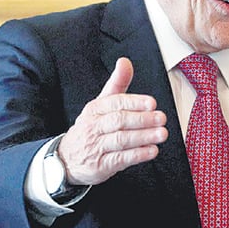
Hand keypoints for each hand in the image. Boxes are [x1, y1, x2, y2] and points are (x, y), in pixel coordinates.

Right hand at [57, 57, 167, 185]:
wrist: (66, 159)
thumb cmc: (91, 127)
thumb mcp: (101, 104)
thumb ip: (117, 84)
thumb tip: (125, 61)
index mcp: (95, 109)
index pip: (115, 103)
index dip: (134, 103)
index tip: (152, 103)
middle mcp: (93, 127)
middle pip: (119, 121)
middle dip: (142, 119)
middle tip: (161, 118)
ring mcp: (96, 147)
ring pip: (121, 140)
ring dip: (143, 136)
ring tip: (162, 134)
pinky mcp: (100, 165)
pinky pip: (120, 159)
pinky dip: (137, 155)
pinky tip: (152, 150)